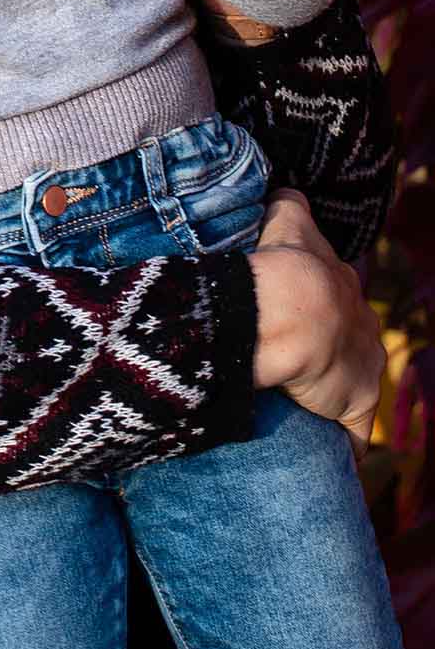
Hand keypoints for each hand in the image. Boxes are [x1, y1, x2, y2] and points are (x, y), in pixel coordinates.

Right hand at [250, 189, 384, 458]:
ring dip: (332, 394)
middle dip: (330, 352)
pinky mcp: (356, 405)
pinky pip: (352, 434)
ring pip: (353, 384)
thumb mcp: (287, 220)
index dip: (314, 309)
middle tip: (295, 361)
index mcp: (344, 287)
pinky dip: (342, 446)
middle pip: (351, 341)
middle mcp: (364, 326)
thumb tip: (285, 191)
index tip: (295, 319)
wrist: (294, 307)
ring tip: (302, 405)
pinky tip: (327, 457)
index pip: (335, 299)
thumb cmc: (285, 262)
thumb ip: (289, 203)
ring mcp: (364, 367)